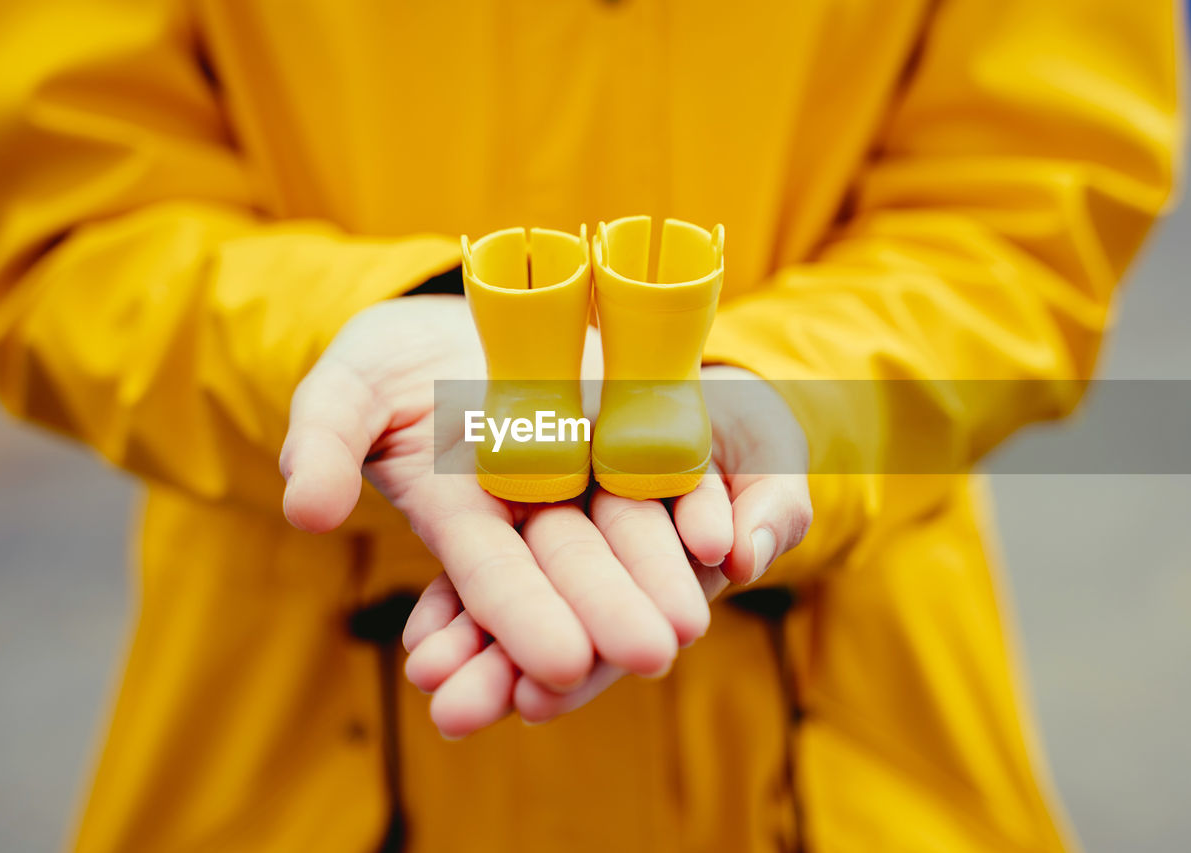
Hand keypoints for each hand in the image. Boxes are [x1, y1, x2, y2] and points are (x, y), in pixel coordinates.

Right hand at [279, 295, 729, 695]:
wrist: (456, 315)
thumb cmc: (386, 364)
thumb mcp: (345, 390)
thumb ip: (326, 443)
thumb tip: (307, 509)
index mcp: (459, 513)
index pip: (489, 574)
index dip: (518, 615)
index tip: (556, 662)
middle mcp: (528, 504)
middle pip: (572, 562)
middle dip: (609, 611)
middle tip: (654, 655)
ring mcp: (581, 466)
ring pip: (624, 527)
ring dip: (658, 574)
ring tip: (695, 618)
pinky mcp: (623, 421)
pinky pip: (660, 463)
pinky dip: (685, 500)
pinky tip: (720, 536)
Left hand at [404, 365, 812, 735]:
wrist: (693, 372)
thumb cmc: (746, 431)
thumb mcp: (771, 458)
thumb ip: (772, 506)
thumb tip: (743, 557)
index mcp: (669, 566)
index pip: (623, 627)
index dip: (587, 670)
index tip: (537, 701)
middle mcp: (611, 565)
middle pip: (556, 619)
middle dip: (505, 667)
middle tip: (457, 711)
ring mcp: (566, 539)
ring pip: (516, 597)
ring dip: (468, 643)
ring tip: (424, 678)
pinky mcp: (522, 506)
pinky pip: (484, 562)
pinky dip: (452, 603)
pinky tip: (418, 639)